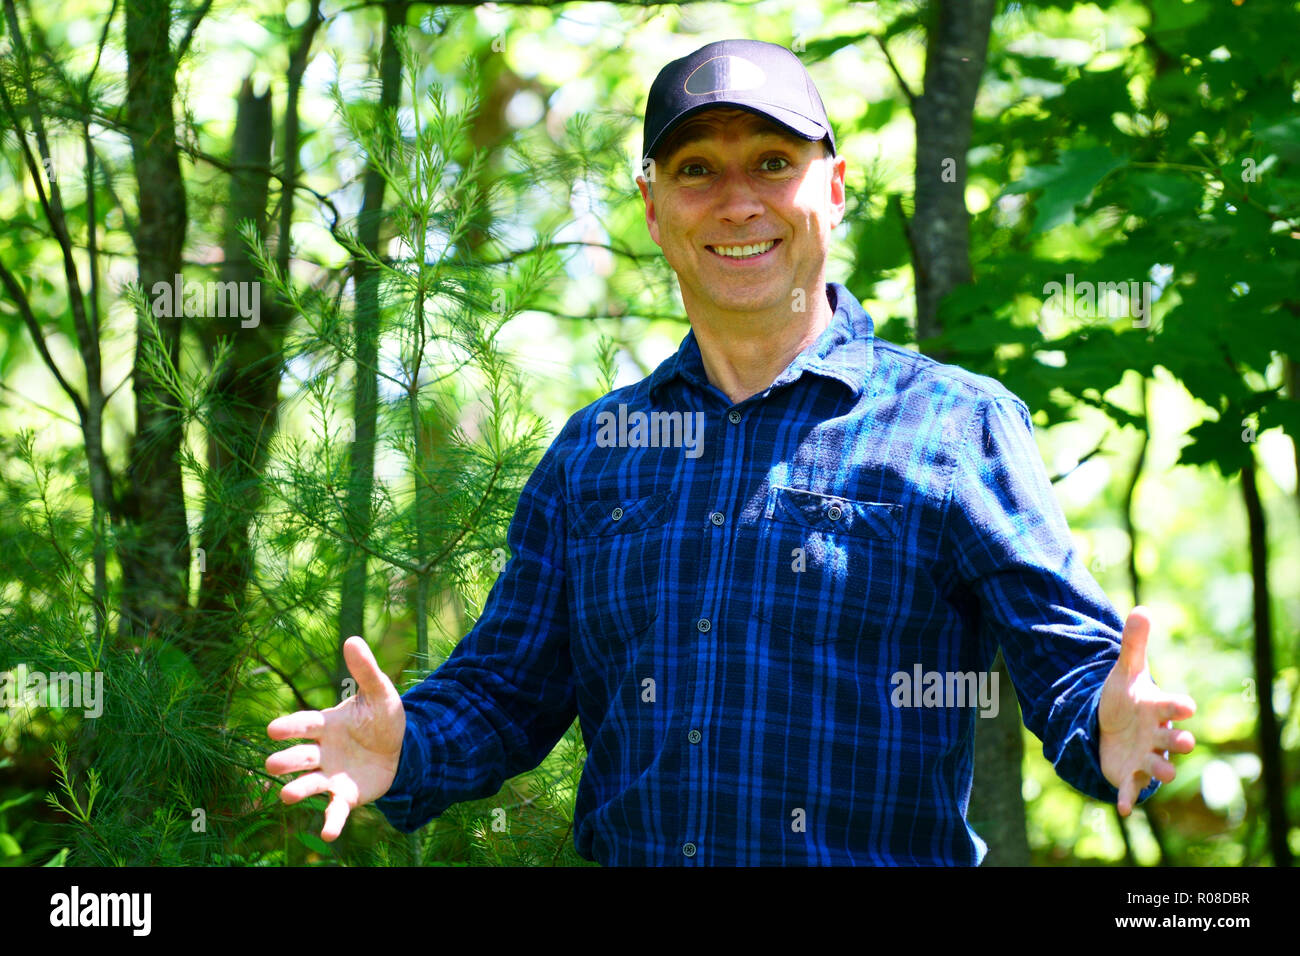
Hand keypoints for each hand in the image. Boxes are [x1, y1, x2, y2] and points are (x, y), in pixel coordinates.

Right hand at [265, 636, 405, 840]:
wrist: (403, 748)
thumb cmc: (382, 718)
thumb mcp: (379, 693)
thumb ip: (365, 670)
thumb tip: (352, 639)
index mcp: (326, 725)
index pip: (303, 725)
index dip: (289, 727)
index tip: (273, 729)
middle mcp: (322, 752)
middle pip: (298, 756)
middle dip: (285, 760)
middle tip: (272, 763)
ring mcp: (331, 776)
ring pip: (308, 784)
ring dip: (297, 790)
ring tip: (287, 795)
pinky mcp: (345, 796)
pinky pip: (334, 811)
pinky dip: (330, 823)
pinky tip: (328, 836)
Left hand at [1099, 606, 1195, 814]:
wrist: (1112, 726)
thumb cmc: (1125, 699)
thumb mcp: (1126, 672)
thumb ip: (1134, 645)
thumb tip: (1141, 609)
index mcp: (1157, 709)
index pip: (1173, 707)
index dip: (1179, 706)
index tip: (1186, 705)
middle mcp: (1157, 736)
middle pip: (1173, 740)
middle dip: (1178, 741)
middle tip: (1184, 742)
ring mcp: (1146, 756)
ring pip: (1159, 767)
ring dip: (1161, 770)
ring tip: (1161, 773)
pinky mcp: (1130, 774)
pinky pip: (1132, 788)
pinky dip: (1128, 798)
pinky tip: (1124, 809)